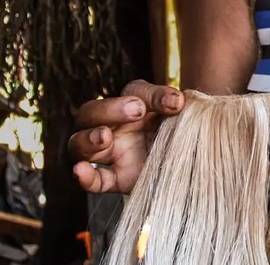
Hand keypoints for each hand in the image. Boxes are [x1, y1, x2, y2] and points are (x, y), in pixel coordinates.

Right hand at [68, 80, 183, 193]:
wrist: (189, 165)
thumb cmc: (182, 133)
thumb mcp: (181, 115)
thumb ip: (175, 105)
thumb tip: (178, 101)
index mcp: (134, 104)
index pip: (133, 91)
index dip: (152, 95)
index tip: (173, 103)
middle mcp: (115, 125)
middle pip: (90, 112)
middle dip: (109, 109)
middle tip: (136, 111)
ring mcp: (111, 153)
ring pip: (80, 143)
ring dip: (89, 138)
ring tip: (105, 137)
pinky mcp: (115, 179)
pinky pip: (93, 179)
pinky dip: (84, 176)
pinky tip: (82, 170)